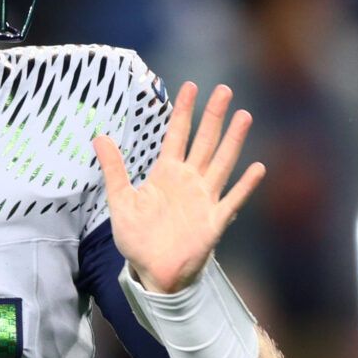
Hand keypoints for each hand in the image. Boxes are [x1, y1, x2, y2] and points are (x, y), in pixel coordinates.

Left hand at [92, 81, 265, 293]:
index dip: (184, 111)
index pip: (177, 135)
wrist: (152, 271)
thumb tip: (99, 137)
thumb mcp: (120, 201)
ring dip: (232, 141)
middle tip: (224, 89)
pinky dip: (245, 185)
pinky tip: (258, 168)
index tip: (191, 86)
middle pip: (204, 141)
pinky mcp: (214, 221)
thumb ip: (114, 168)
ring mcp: (204, 198)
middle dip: (213, 116)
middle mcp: (189, 180)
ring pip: (221, 163)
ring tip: (243, 116)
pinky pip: (233, 200)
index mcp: (166, 173)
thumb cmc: (137, 238)